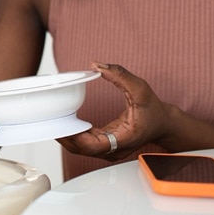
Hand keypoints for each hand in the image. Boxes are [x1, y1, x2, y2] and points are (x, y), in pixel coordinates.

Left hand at [58, 62, 172, 159]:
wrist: (164, 124)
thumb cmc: (154, 110)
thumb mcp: (140, 88)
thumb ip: (120, 75)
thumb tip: (97, 65)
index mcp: (122, 140)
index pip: (93, 146)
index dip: (74, 138)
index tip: (62, 125)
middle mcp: (114, 149)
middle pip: (81, 149)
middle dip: (64, 137)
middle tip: (49, 121)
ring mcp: (109, 150)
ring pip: (81, 149)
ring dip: (66, 136)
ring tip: (53, 121)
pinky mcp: (105, 145)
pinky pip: (85, 144)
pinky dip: (74, 135)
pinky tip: (64, 123)